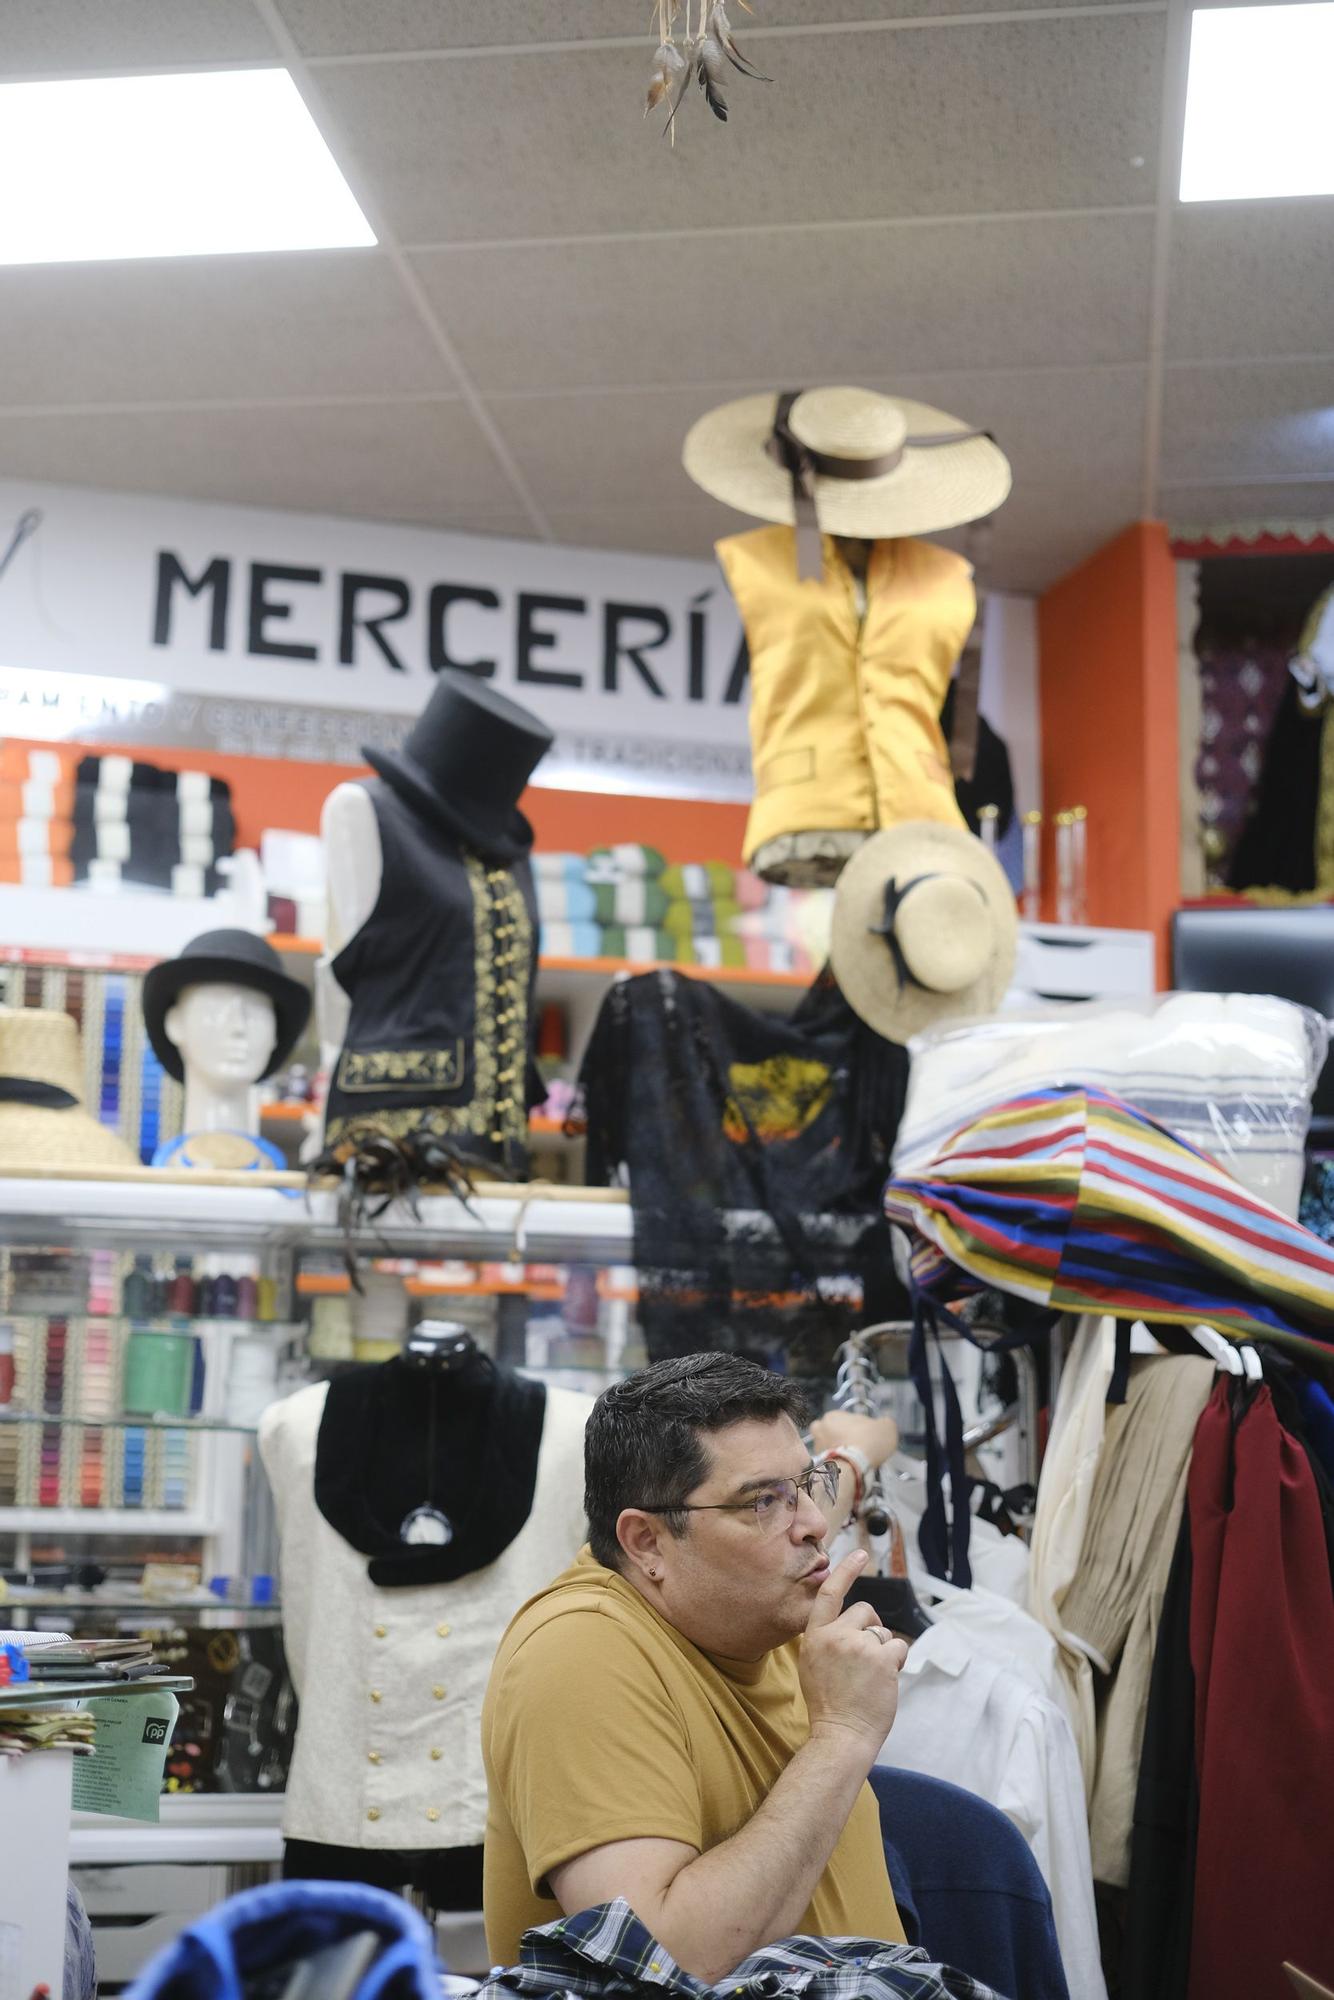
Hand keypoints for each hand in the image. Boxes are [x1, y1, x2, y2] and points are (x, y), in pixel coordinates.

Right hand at [799, 1550, 908, 1755]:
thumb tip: (848, 1623)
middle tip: (868, 1656)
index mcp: (814, 1637)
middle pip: (864, 1611)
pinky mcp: (882, 1659)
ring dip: (883, 1651)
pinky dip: (897, 1662)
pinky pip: (898, 1647)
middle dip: (871, 1628)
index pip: (830, 1594)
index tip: (860, 1554)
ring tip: (871, 1677)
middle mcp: (835, 1636)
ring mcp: (859, 1646)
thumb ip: (827, 1640)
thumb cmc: (828, 1705)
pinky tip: (885, 1680)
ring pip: (882, 1632)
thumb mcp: (812, 1665)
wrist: (841, 1735)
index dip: (846, 1571)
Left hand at [810, 1411, 898, 1470]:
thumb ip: (885, 1423)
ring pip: (830, 1448)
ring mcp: (817, 1448)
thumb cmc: (867, 1443)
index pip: (847, 1419)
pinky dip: (838, 1465)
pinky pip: (830, 1463)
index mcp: (833, 1416)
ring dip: (840, 1452)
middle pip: (834, 1433)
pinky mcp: (818, 1465)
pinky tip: (850, 1469)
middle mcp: (820, 1430)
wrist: (853, 1468)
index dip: (860, 1427)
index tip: (868, 1435)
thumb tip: (885, 1425)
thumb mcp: (887, 1427)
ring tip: (856, 1461)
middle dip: (845, 1439)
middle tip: (860, 1447)